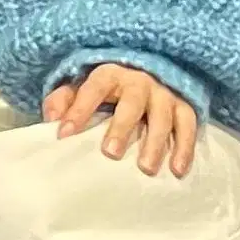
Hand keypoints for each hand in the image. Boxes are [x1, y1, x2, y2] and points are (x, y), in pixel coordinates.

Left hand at [46, 63, 197, 175]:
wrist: (149, 69)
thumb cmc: (108, 87)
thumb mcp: (82, 86)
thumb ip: (64, 99)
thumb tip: (51, 119)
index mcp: (110, 73)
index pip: (93, 88)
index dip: (79, 109)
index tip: (64, 134)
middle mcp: (140, 80)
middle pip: (132, 102)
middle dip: (122, 127)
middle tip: (110, 153)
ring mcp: (164, 93)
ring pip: (163, 116)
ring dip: (156, 142)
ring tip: (146, 169)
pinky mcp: (184, 105)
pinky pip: (188, 125)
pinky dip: (185, 147)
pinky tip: (177, 170)